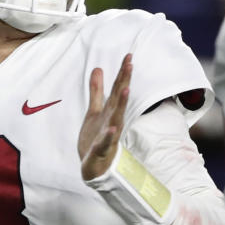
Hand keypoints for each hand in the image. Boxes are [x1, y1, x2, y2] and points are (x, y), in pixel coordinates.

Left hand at [78, 54, 131, 180]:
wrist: (93, 167)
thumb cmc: (96, 137)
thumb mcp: (94, 111)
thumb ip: (97, 91)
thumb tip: (98, 68)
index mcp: (110, 112)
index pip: (118, 90)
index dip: (122, 73)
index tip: (128, 56)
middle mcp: (112, 121)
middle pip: (119, 99)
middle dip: (125, 81)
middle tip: (130, 64)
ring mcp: (108, 136)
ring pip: (116, 118)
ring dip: (122, 104)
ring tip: (126, 89)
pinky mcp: (100, 150)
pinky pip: (105, 142)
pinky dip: (109, 136)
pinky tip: (112, 128)